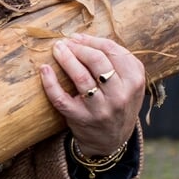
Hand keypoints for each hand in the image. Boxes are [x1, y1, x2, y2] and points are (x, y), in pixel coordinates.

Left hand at [39, 33, 145, 155]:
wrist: (111, 140)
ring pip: (80, 77)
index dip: (92, 40)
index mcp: (134, 81)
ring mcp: (100, 108)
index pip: (113, 51)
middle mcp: (120, 95)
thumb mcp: (129, 84)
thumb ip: (117, 62)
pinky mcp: (80, 118)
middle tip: (65, 43)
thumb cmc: (117, 104)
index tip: (78, 37)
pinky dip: (50, 82)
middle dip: (78, 47)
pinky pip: (61, 98)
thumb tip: (83, 38)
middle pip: (97, 61)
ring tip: (57, 49)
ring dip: (65, 59)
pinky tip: (44, 69)